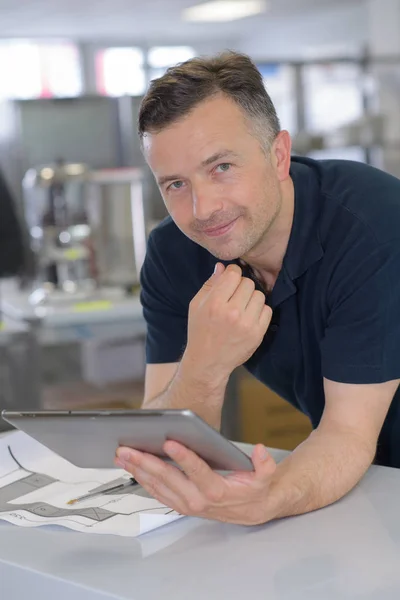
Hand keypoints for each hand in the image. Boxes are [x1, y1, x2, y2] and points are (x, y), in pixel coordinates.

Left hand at [114, 441, 276, 525]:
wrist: (251, 511)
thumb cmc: (254, 490)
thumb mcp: (265, 477)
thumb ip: (264, 464)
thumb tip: (260, 451)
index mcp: (216, 491)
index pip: (197, 471)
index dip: (183, 456)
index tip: (169, 441)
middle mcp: (198, 500)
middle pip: (168, 478)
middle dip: (146, 462)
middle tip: (128, 448)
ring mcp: (186, 504)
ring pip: (157, 487)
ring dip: (137, 470)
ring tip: (122, 455)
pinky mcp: (179, 505)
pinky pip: (156, 493)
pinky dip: (142, 480)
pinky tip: (131, 467)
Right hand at [182, 263, 271, 381]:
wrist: (208, 362)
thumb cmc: (200, 331)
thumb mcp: (196, 305)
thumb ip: (210, 284)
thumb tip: (223, 266)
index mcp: (215, 303)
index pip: (234, 274)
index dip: (232, 274)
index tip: (230, 281)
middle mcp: (232, 312)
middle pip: (248, 283)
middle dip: (242, 287)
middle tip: (235, 297)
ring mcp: (247, 324)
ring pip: (260, 295)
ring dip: (252, 298)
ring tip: (242, 307)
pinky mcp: (257, 333)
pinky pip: (267, 310)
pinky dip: (260, 311)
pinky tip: (249, 317)